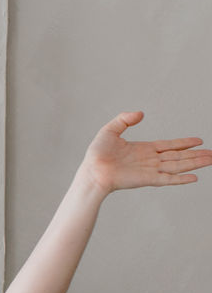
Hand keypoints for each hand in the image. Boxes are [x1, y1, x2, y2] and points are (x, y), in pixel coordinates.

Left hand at [82, 110, 211, 196]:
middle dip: (196, 155)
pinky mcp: (147, 179)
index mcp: (144, 149)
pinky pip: (168, 179)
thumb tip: (141, 113)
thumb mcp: (110, 130)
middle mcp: (150, 160)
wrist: (92, 171)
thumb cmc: (97, 154)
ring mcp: (150, 170)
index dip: (184, 143)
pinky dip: (181, 179)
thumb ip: (125, 119)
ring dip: (195, 164)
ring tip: (211, 160)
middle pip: (179, 157)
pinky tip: (194, 178)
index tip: (199, 141)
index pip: (170, 146)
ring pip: (178, 166)